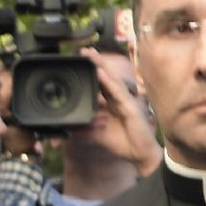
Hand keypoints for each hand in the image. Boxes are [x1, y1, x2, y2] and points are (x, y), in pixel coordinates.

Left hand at [90, 52, 162, 176]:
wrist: (139, 155)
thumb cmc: (122, 143)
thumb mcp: (96, 134)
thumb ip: (83, 129)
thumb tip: (66, 126)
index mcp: (111, 103)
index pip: (100, 84)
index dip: (91, 72)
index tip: (80, 61)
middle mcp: (118, 99)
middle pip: (106, 77)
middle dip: (95, 63)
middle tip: (83, 50)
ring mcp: (125, 101)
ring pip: (112, 79)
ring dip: (101, 66)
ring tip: (90, 54)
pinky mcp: (130, 107)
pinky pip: (118, 92)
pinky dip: (109, 82)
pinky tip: (101, 73)